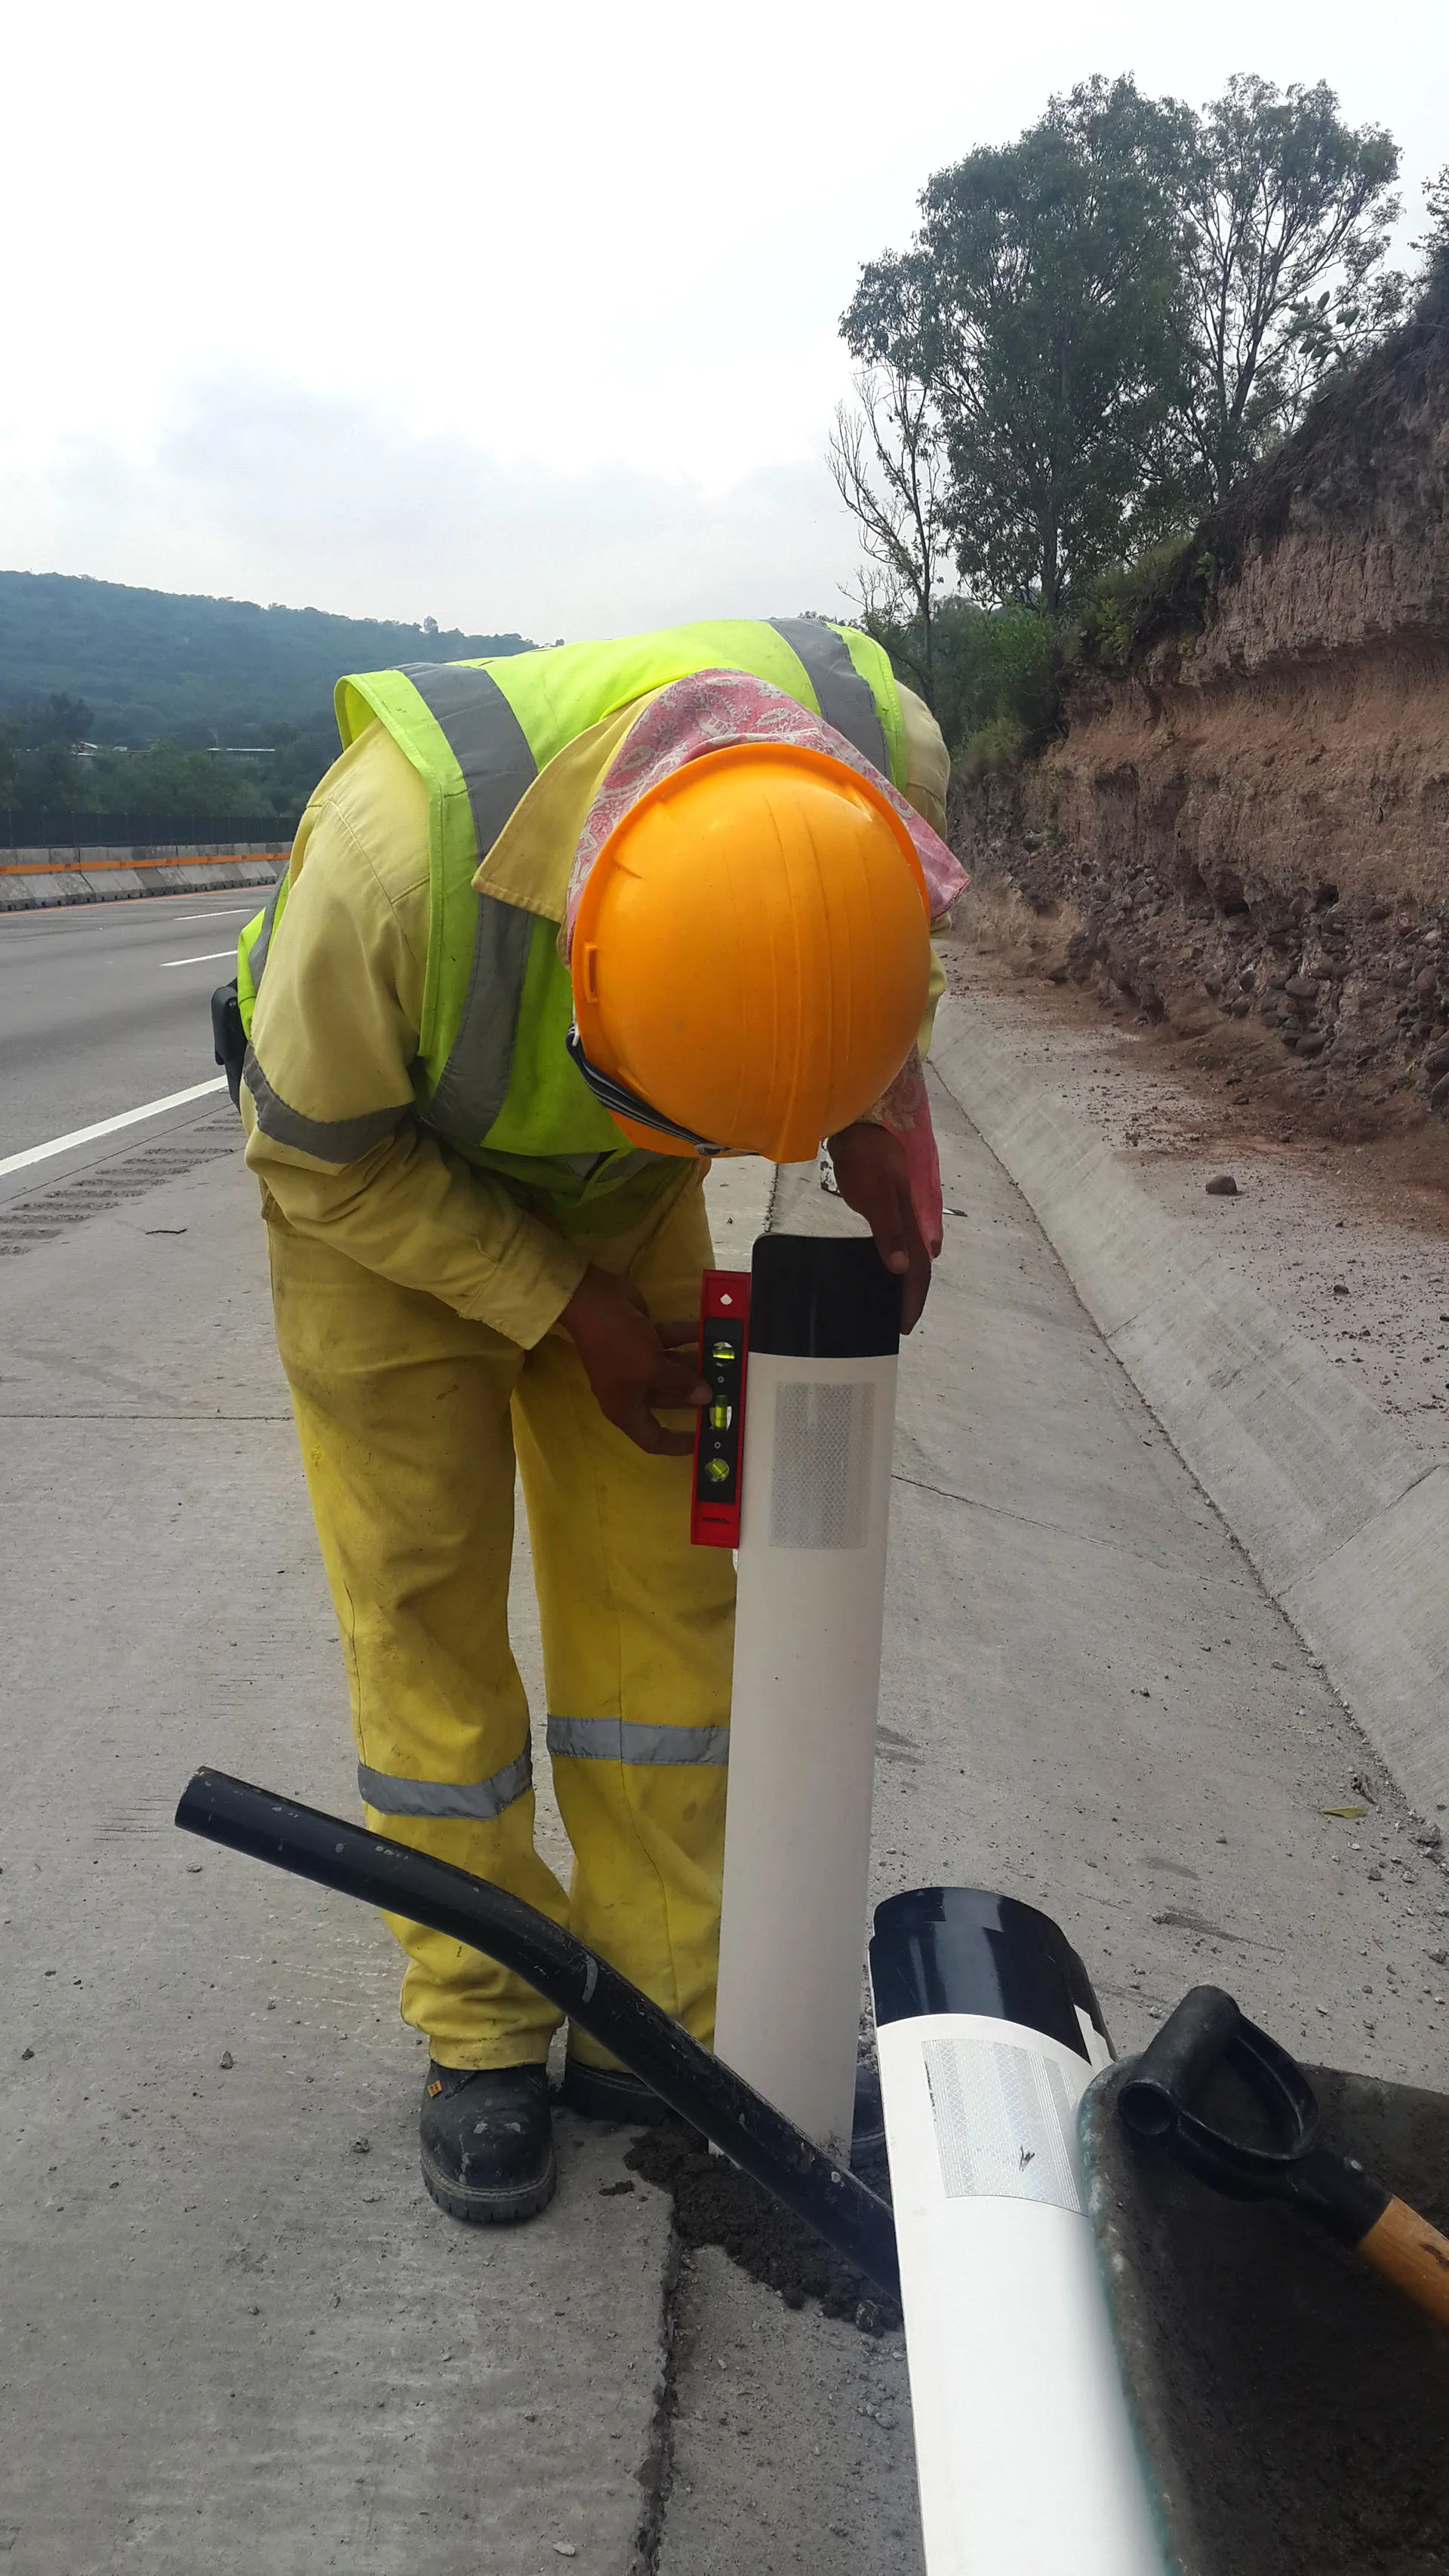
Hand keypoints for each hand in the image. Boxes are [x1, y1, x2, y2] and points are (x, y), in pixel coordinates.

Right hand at [561, 1264, 709, 1453]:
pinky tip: (709, 1331)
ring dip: (696, 1365)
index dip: (677, 1444)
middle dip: (695, 1396)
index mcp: (625, 1407)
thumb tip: (705, 1397)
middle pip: (669, 1401)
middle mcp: (632, 1389)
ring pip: (672, 1370)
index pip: (652, 1438)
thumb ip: (680, 1384)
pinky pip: (670, 1344)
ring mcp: (637, 1363)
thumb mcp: (651, 1368)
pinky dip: (687, 1338)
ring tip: (724, 1359)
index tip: (703, 1440)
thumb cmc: (618, 1343)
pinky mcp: (643, 1339)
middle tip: (727, 1390)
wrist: (592, 1300)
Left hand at [827, 1122, 931, 1331]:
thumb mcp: (874, 1195)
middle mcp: (914, 1219)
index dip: (914, 1298)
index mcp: (912, 1220)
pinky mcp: (891, 1205)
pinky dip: (895, 1262)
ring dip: (905, 1281)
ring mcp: (904, 1211)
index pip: (920, 1269)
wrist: (860, 1124)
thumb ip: (888, 1231)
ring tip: (891, 1302)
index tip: (903, 1324)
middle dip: (912, 1296)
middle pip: (919, 1265)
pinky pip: (899, 1241)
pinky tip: (882, 1267)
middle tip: (898, 1321)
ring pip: (912, 1254)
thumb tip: (902, 1269)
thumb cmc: (865, 1158)